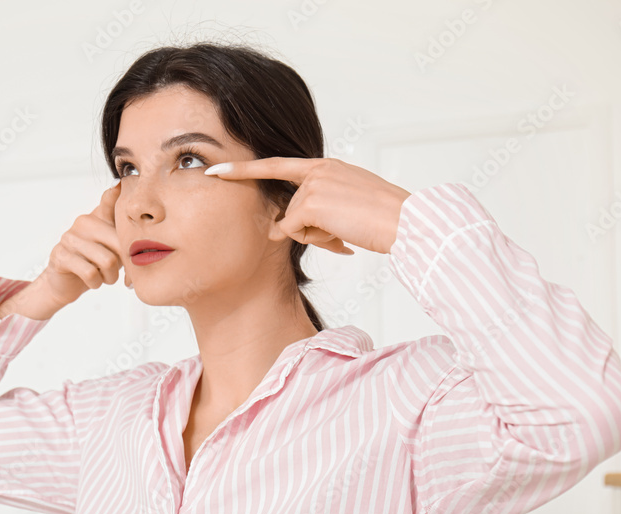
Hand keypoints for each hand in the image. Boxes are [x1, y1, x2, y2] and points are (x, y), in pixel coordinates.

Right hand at [36, 181, 127, 307]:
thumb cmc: (96, 263)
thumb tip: (151, 230)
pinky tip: (93, 281)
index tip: (125, 183)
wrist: (65, 283)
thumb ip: (128, 236)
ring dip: (110, 277)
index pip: (110, 198)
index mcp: (99, 217)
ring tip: (106, 278)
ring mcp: (70, 237)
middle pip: (119, 243)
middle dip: (125, 265)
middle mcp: (84, 222)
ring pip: (107, 261)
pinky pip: (90, 273)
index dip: (118, 191)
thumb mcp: (115, 247)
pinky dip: (96, 282)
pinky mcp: (60, 255)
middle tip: (122, 276)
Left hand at [204, 157, 409, 254]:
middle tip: (343, 229)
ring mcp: (312, 184)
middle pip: (289, 208)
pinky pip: (294, 231)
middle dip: (307, 229)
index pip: (278, 166)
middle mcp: (318, 169)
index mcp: (327, 166)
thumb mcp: (348, 208)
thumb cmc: (384, 220)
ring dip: (317, 236)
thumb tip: (276, 230)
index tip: (215, 169)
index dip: (244, 169)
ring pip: (292, 223)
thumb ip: (315, 211)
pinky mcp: (311, 201)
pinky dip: (316, 239)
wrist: (405, 221)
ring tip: (349, 229)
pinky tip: (343, 234)